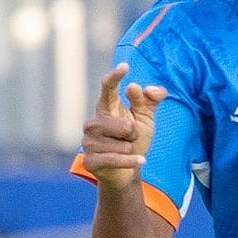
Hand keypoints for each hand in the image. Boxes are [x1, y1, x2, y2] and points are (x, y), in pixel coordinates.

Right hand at [81, 63, 166, 190]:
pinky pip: (115, 159)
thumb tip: (150, 89)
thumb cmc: (133, 140)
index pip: (108, 88)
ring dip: (130, 149)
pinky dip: (131, 161)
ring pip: (121, 144)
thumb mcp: (145, 118)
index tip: (125, 67)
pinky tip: (139, 160)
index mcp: (106, 107)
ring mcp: (88, 141)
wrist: (126, 170)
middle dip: (133, 133)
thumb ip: (150, 100)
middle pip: (123, 124)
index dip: (115, 77)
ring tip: (124, 150)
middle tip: (129, 137)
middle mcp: (93, 122)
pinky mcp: (89, 160)